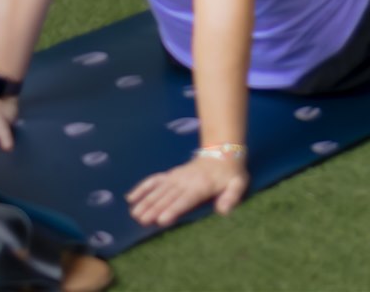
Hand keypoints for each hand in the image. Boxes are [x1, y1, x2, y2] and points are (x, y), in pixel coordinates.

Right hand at [128, 153, 245, 228]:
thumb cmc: (230, 173)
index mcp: (201, 185)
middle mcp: (186, 180)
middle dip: (154, 208)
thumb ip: (231, 196)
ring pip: (159, 189)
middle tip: (141, 220)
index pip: (185, 199)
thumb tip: (223, 211)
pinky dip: (142, 187)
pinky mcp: (171, 174)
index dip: (173, 209)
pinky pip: (155, 180)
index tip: (161, 219)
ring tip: (134, 213)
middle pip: (168, 196)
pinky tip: (131, 197)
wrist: (223, 150)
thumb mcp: (238, 183)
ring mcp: (176, 176)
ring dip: (146, 200)